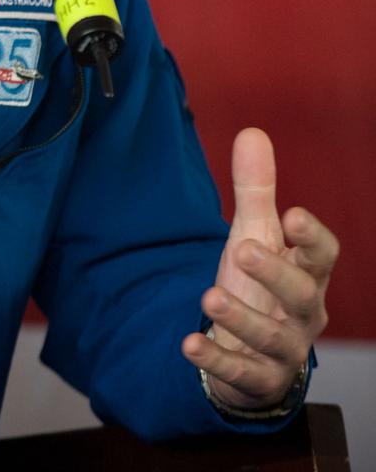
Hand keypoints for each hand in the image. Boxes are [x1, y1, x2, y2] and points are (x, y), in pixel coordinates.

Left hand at [181, 128, 337, 411]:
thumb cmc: (261, 284)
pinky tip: (188, 343)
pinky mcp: (258, 379)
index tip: (292, 214)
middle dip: (276, 274)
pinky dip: (215, 358)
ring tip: (209, 295)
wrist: (253, 350)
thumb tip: (252, 132)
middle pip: (303, 296)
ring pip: (271, 338)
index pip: (323, 257)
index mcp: (308, 275)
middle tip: (242, 247)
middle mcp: (304, 315)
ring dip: (240, 317)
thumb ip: (256, 190)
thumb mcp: (256, 235)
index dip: (312, 237)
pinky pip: (241, 372)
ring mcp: (284, 351)